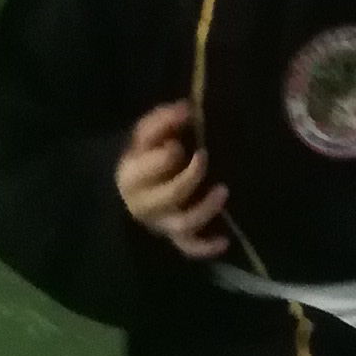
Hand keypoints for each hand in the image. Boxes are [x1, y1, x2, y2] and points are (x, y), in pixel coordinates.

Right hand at [113, 99, 229, 258]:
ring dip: (204, 209)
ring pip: (181, 225)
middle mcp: (144, 205)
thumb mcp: (146, 135)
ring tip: (223, 190)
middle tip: (204, 156)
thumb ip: (163, 120)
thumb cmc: (145, 156)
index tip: (178, 144)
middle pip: (166, 198)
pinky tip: (224, 240)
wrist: (136, 186)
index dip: (163, 158)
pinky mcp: (176, 236)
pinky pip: (190, 247)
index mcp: (131, 176)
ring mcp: (161, 223)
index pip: (144, 171)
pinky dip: (206, 247)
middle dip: (188, 179)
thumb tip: (187, 108)